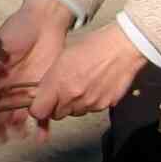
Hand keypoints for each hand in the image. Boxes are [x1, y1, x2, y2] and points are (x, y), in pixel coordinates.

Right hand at [0, 0, 72, 139]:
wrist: (44, 21)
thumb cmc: (17, 29)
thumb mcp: (0, 45)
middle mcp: (9, 87)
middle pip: (2, 112)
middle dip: (0, 127)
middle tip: (1, 139)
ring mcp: (27, 90)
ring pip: (20, 114)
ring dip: (19, 128)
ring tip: (21, 137)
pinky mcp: (45, 90)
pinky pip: (44, 110)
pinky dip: (43, 123)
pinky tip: (42, 135)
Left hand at [27, 25, 149, 127]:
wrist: (122, 48)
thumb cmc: (92, 46)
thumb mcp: (62, 58)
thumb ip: (49, 80)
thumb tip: (40, 93)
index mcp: (59, 84)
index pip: (39, 112)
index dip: (39, 108)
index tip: (41, 102)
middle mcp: (73, 97)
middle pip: (57, 115)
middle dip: (57, 106)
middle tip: (64, 91)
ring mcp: (90, 103)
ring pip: (75, 113)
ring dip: (74, 104)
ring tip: (82, 85)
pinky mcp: (105, 105)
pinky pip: (92, 109)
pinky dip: (91, 102)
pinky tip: (95, 86)